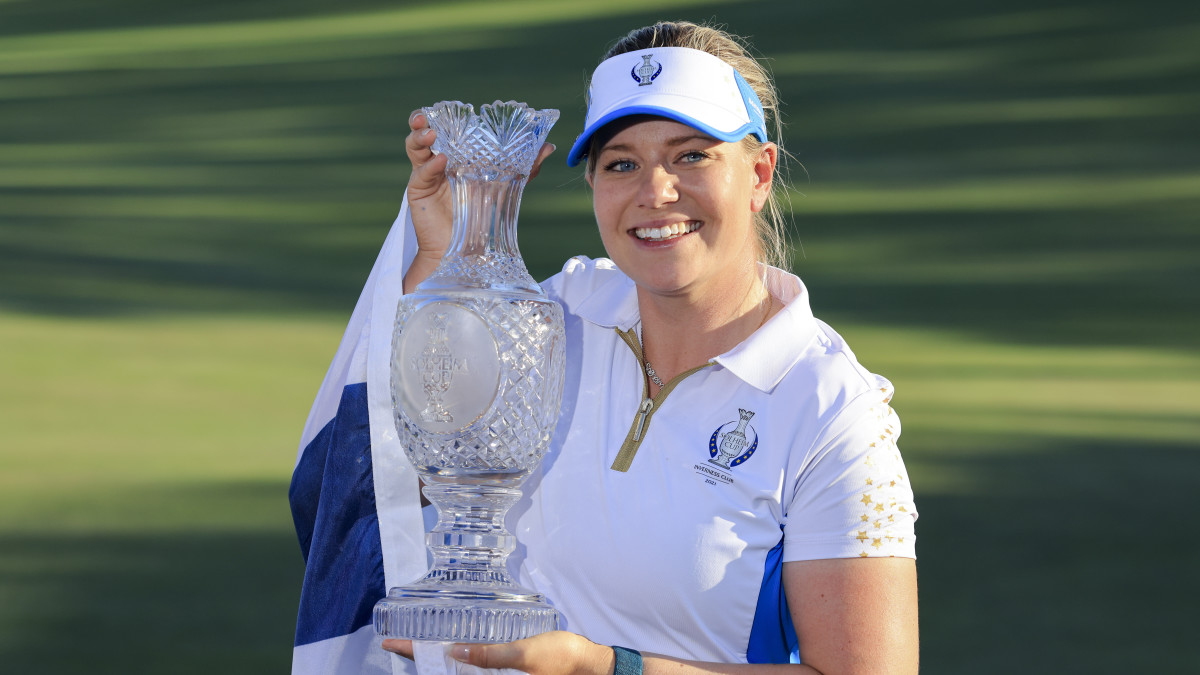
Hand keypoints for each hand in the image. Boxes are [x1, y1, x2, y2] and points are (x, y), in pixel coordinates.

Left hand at [383, 631, 613, 674]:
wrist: (589, 665)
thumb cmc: (561, 659)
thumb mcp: (526, 654)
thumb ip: (491, 656)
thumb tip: (455, 653)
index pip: (443, 672)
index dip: (414, 656)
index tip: (389, 645)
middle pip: (446, 673)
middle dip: (422, 659)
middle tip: (397, 641)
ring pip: (459, 670)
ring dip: (438, 658)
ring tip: (418, 641)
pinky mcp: (506, 672)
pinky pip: (476, 667)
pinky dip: (461, 656)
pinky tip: (453, 645)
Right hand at [402, 108, 556, 291]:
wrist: (466, 251)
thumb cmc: (483, 217)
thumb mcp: (505, 187)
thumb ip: (525, 167)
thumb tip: (550, 146)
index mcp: (455, 156)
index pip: (446, 128)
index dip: (444, 115)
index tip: (453, 107)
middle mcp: (437, 161)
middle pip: (422, 132)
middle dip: (422, 120)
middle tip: (427, 115)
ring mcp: (425, 175)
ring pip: (414, 147)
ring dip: (419, 136)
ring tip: (430, 133)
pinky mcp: (418, 192)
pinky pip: (420, 173)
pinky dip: (429, 165)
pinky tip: (441, 162)